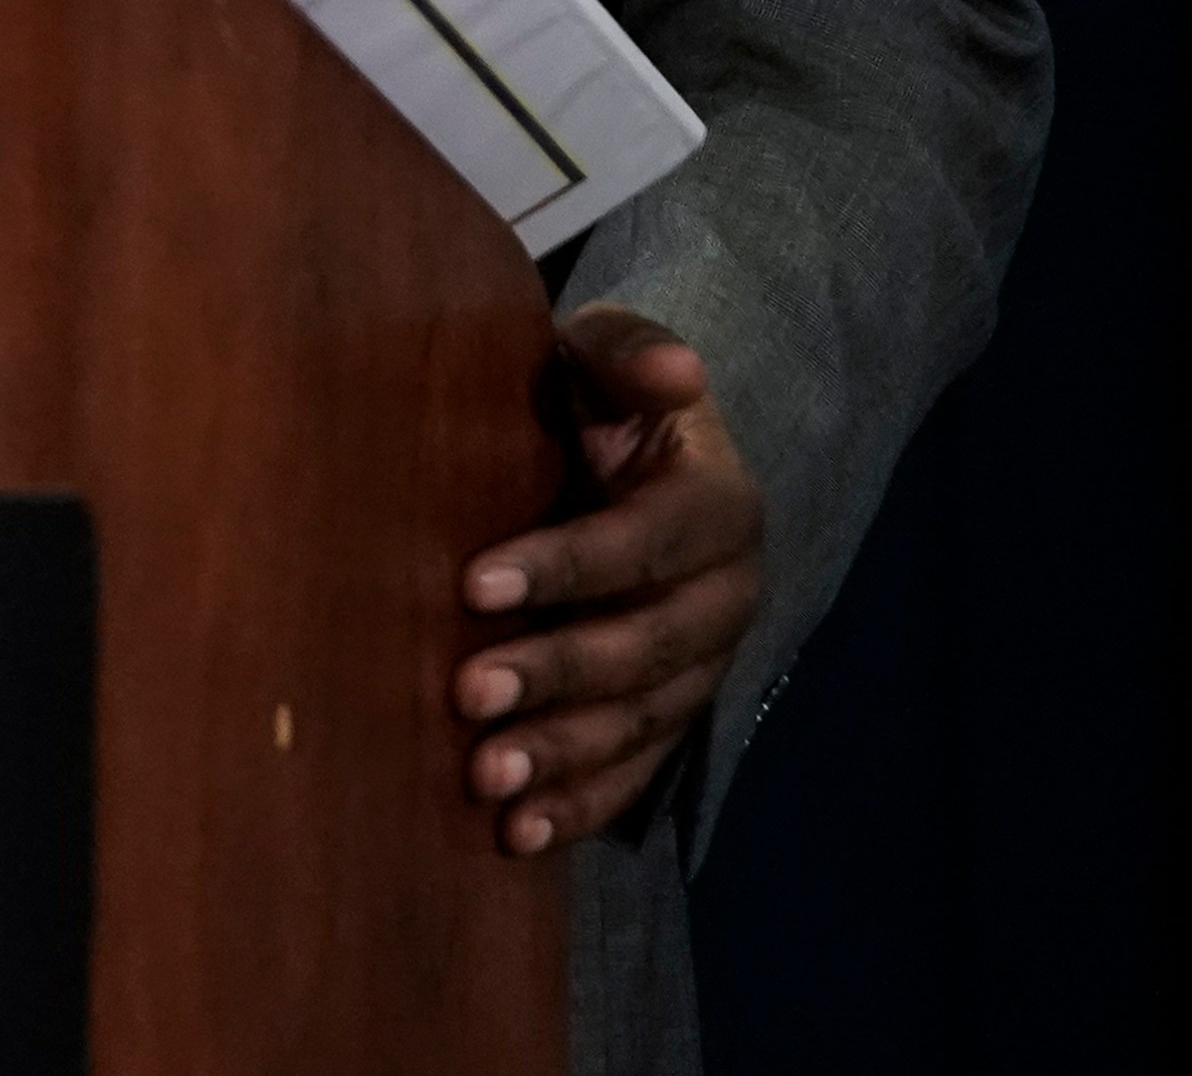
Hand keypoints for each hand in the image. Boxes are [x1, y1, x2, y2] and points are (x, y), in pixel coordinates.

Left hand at [451, 303, 763, 854]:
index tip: (474, 581)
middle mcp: (725, 597)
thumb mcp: (608, 354)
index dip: (563, 565)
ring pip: (639, 725)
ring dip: (562, 757)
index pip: (642, 542)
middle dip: (554, 674)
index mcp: (719, 506)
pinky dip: (579, 807)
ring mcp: (704, 669)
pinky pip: (634, 774)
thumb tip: (681, 369)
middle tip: (466, 693)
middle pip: (642, 648)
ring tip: (485, 781)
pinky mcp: (673, 718)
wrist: (631, 454)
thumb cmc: (599, 395)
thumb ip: (628, 356)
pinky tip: (517, 836)